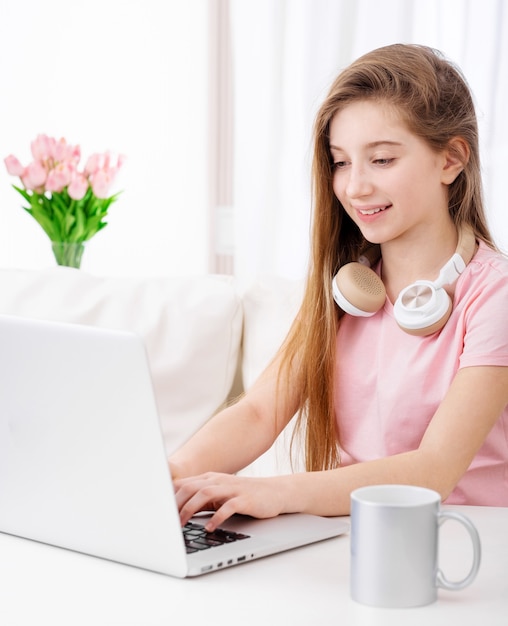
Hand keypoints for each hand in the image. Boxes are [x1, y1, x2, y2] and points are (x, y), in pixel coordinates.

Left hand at [173, 472, 287, 531]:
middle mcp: (218, 480)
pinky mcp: (245, 499)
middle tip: (164, 521)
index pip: (183, 484)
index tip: (156, 512)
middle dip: (174, 504)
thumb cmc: (243, 496)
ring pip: (205, 493)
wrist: (274, 492)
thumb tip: (175, 513)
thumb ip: (200, 500)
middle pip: (190, 487)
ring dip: (190, 508)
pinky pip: (228, 506)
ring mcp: (232, 488)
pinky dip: (217, 517)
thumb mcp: (219, 496)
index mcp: (210, 479)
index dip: (168, 497)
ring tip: (181, 524)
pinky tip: (210, 528)